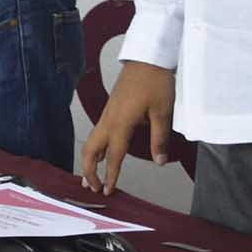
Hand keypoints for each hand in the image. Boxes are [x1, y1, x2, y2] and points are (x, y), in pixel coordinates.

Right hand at [79, 60, 177, 194]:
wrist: (147, 59)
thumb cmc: (155, 83)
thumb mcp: (163, 112)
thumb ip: (160, 139)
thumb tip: (160, 162)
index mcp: (121, 123)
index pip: (113, 156)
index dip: (111, 175)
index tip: (108, 192)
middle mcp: (108, 120)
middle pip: (90, 151)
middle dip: (89, 171)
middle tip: (93, 188)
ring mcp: (107, 114)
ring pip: (91, 142)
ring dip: (89, 161)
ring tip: (91, 177)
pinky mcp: (110, 110)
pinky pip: (98, 134)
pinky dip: (95, 149)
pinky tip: (101, 156)